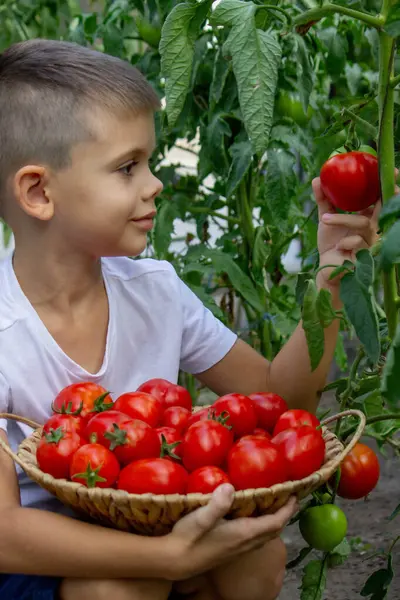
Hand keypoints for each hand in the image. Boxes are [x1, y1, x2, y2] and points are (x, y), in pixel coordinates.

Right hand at [165, 484, 297, 580]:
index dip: (287, 509)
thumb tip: (230, 486)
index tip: (295, 494)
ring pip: (264, 536)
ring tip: (272, 504)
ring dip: (272, 521)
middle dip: (283, 514)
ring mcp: (237, 549)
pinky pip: (254, 538)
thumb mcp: (200, 517)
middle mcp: (244, 543)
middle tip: (287, 497)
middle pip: (273, 530)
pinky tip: (250, 517)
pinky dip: (260, 526)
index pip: (274, 522)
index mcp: (243, 533)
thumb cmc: (186, 538)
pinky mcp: (229, 551)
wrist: (172, 562)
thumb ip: (216, 504)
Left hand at [313, 177, 379, 292]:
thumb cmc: (331, 244)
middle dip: (385, 195)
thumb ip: (324, 200)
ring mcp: (370, 242)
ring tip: (324, 219)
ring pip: (364, 223)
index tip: (395, 171)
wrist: (326, 270)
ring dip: (343, 219)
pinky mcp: (365, 256)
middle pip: (384, 208)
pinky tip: (338, 246)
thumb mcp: (326, 219)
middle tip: (381, 185)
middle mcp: (373, 228)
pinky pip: (357, 242)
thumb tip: (316, 179)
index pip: (380, 198)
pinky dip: (344, 242)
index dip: (386, 185)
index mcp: (367, 217)